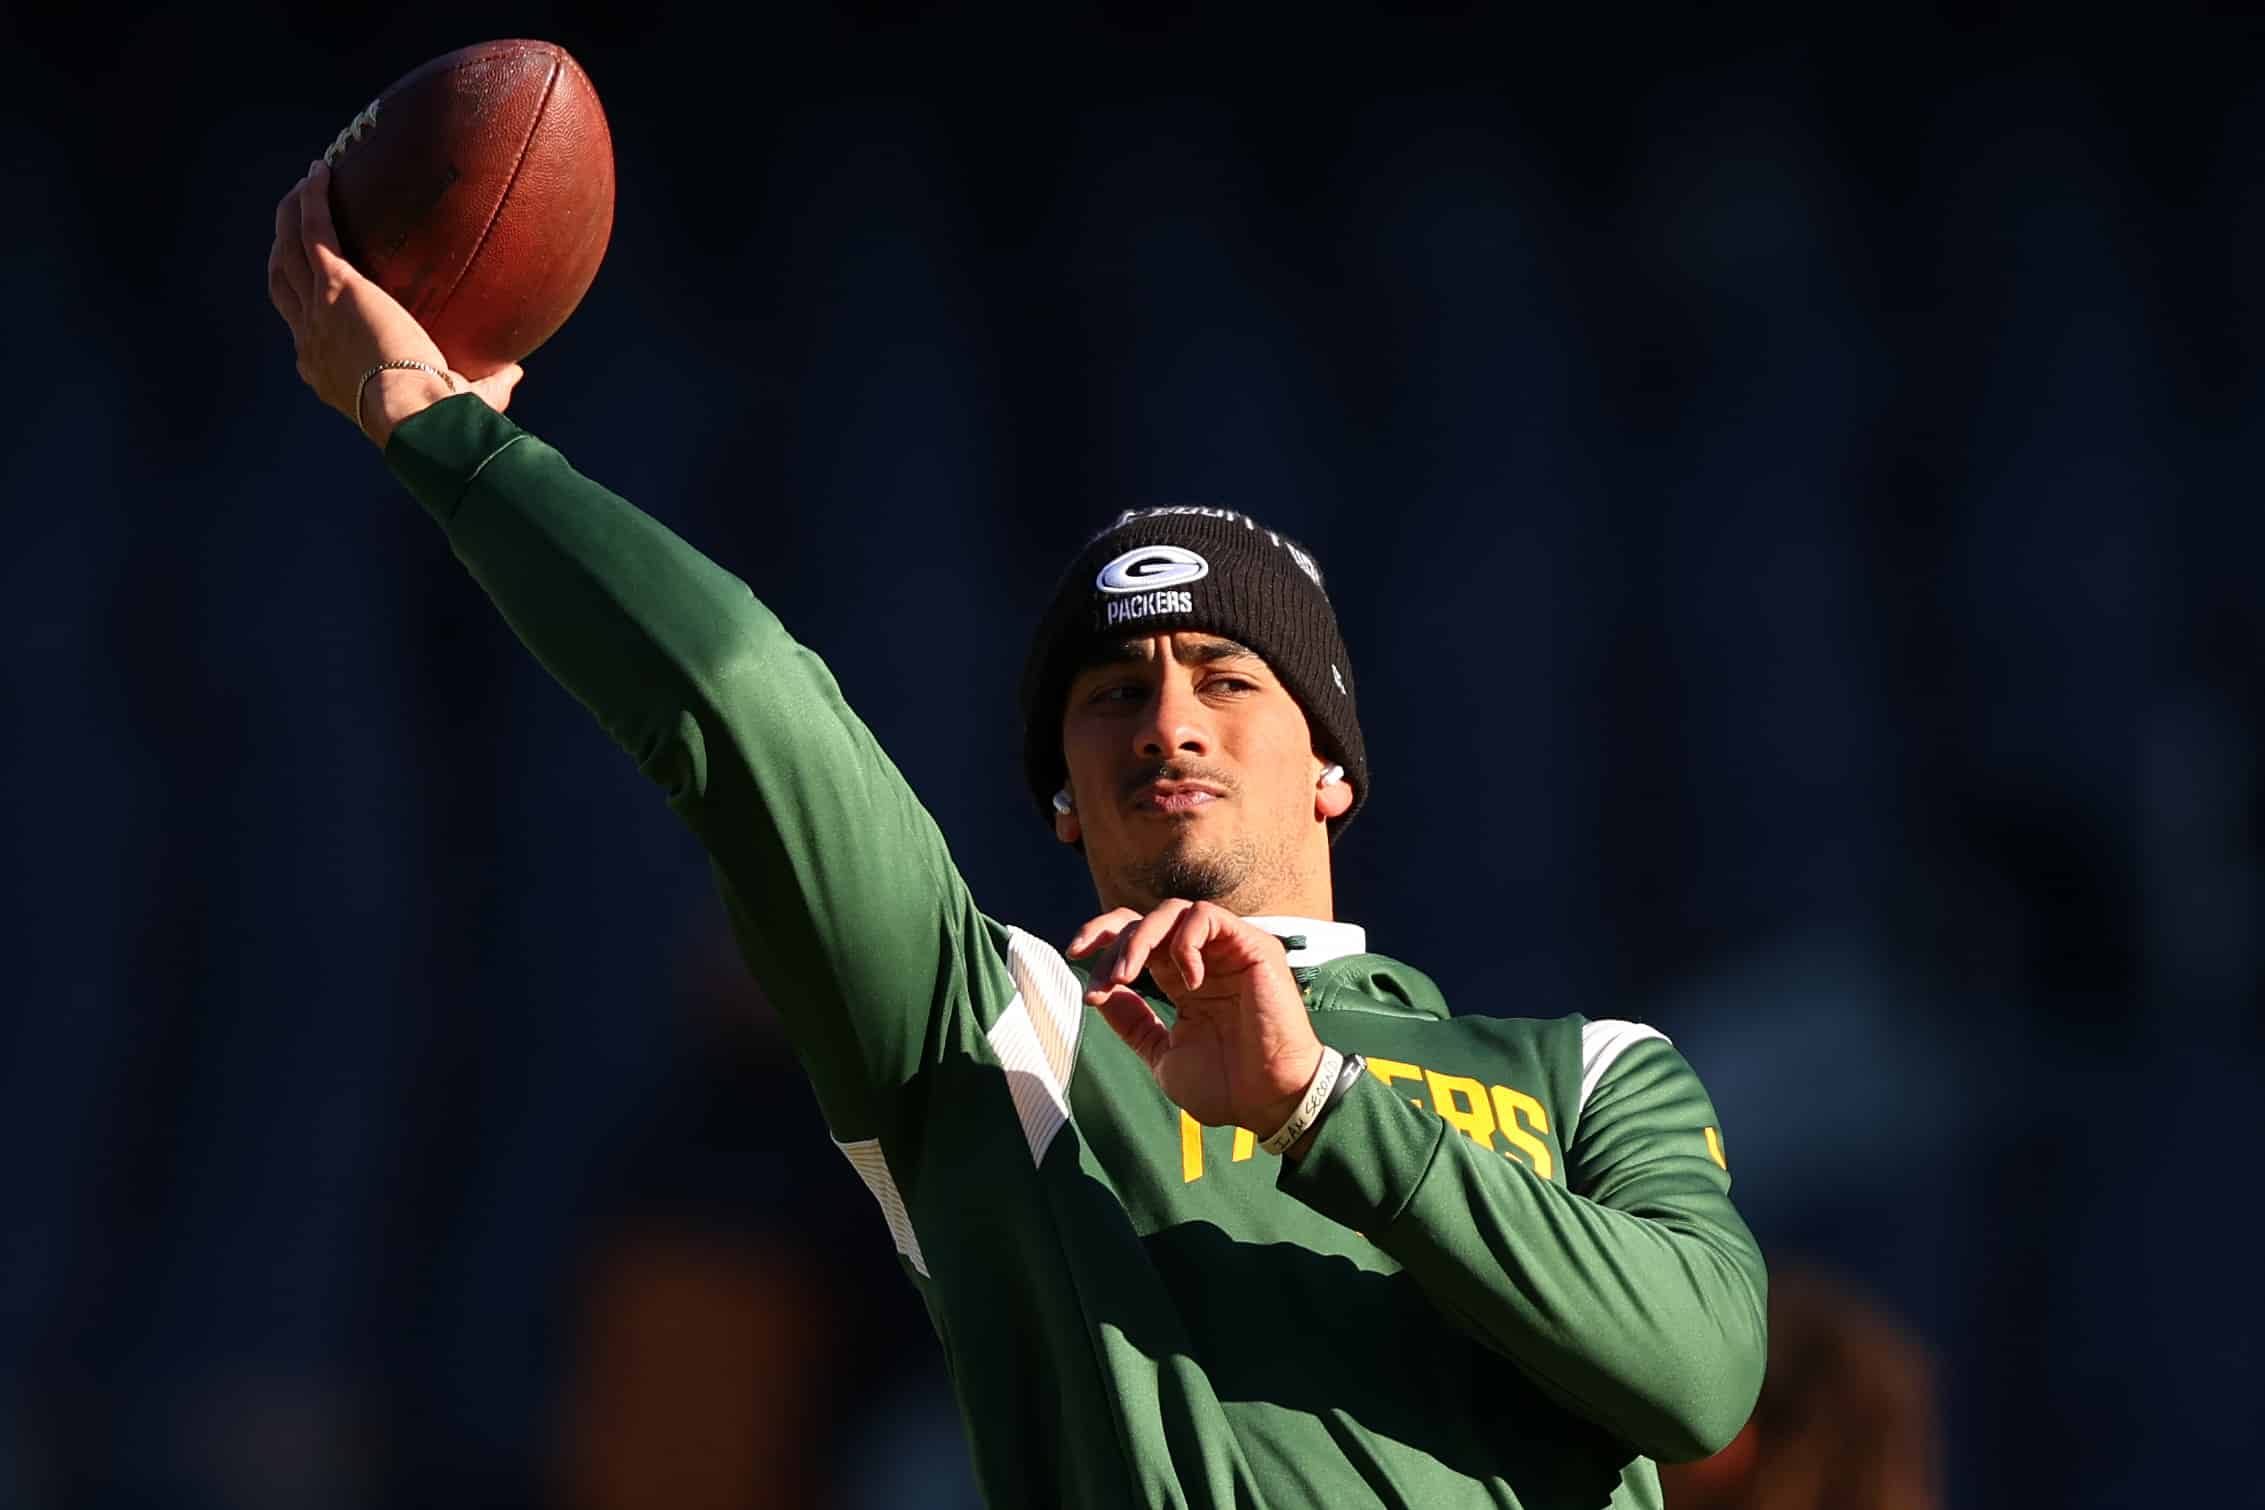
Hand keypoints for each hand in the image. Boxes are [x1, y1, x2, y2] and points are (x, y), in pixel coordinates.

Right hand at [266, 160, 522, 444]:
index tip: (316, 288)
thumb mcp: (455, 402)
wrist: (412, 414)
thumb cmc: (436, 418)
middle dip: (284, 251)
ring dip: (290, 216)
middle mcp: (311, 338)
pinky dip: (312, 200)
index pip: (307, 333)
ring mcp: (318, 308)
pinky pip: (314, 229)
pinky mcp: (336, 283)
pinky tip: (322, 172)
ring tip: (304, 188)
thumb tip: (514, 375)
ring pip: (288, 250)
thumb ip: (485, 388)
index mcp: (327, 371)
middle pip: (284, 282)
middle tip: (294, 224)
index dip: (304, 306)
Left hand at [1068, 900, 1322, 1135]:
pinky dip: (1184, 942)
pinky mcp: (1251, 945)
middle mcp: (1203, 959)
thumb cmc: (1226, 1086)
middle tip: (1102, 980)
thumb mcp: (1162, 1053)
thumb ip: (1133, 1022)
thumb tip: (1100, 994)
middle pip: (1146, 919)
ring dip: (1140, 939)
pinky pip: (1206, 917)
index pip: (1137, 939)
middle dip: (1111, 941)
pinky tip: (1187, 981)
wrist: (1270, 1101)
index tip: (1074, 956)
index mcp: (1182, 980)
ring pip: (1172, 911)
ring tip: (1126, 977)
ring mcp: (1227, 950)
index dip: (1103, 940)